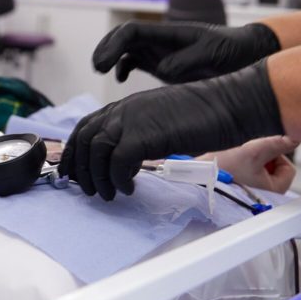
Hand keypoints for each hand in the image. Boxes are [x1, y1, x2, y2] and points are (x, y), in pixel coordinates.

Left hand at [58, 60, 283, 199]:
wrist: (227, 105)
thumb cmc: (202, 116)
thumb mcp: (160, 124)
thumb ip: (138, 137)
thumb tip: (123, 163)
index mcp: (125, 106)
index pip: (86, 128)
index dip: (75, 152)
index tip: (73, 173)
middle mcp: (123, 110)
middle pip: (85, 140)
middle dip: (81, 169)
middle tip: (88, 190)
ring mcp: (132, 119)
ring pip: (96, 151)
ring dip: (98, 178)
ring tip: (109, 194)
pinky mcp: (144, 134)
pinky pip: (118, 162)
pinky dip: (119, 179)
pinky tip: (130, 189)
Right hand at [92, 21, 280, 83]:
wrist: (247, 54)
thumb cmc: (232, 49)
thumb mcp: (212, 52)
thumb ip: (186, 60)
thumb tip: (162, 68)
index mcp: (168, 33)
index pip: (132, 32)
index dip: (114, 44)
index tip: (104, 63)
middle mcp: (159, 40)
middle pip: (122, 38)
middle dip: (105, 49)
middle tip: (96, 68)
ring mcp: (159, 52)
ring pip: (125, 49)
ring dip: (110, 57)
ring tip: (101, 71)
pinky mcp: (162, 65)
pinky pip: (135, 62)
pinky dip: (123, 68)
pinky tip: (121, 80)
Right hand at [207, 136, 298, 193]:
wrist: (201, 176)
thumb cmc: (225, 169)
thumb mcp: (254, 152)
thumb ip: (277, 143)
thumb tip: (296, 138)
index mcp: (275, 191)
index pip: (288, 168)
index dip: (275, 156)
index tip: (258, 156)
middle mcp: (268, 195)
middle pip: (278, 168)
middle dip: (265, 159)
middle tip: (248, 159)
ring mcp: (257, 193)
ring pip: (267, 169)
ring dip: (256, 161)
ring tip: (240, 162)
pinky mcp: (247, 189)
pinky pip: (256, 172)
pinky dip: (249, 166)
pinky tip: (237, 165)